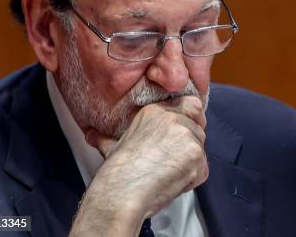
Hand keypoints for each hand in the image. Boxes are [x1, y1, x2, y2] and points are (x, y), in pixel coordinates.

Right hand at [69, 96, 207, 235]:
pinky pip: (203, 169)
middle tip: (172, 161)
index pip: (191, 104)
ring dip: (190, 163)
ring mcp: (187, 136)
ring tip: (167, 174)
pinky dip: (191, 179)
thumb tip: (92, 135)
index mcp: (156, 111)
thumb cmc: (117, 173)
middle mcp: (173, 118)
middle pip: (198, 128)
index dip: (191, 119)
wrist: (121, 192)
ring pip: (201, 149)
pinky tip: (172, 182)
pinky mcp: (196, 155)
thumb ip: (108, 137)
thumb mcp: (113, 146)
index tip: (184, 133)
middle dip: (189, 146)